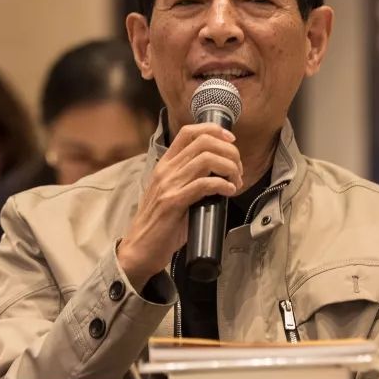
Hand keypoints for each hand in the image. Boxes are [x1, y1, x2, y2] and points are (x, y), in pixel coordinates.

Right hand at [117, 123, 242, 291]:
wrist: (140, 248)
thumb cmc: (160, 224)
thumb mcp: (172, 193)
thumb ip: (190, 180)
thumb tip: (220, 175)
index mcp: (165, 164)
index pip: (189, 132)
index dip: (214, 130)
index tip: (231, 141)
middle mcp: (166, 170)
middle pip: (204, 142)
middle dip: (230, 152)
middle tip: (238, 169)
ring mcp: (169, 185)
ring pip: (207, 159)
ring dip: (230, 168)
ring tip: (235, 182)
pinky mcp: (174, 202)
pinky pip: (204, 184)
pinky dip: (223, 184)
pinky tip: (229, 191)